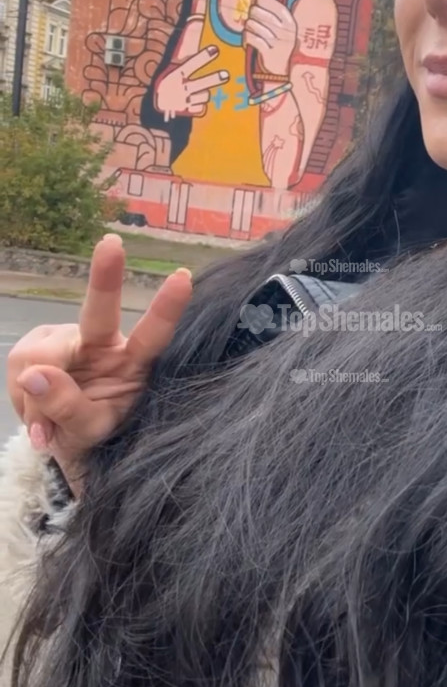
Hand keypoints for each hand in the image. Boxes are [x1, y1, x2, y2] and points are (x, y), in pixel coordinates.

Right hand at [7, 234, 192, 491]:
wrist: (60, 441)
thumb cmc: (90, 434)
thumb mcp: (85, 433)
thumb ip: (67, 407)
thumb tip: (36, 376)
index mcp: (133, 364)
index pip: (153, 335)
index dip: (167, 308)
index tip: (184, 278)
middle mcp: (103, 344)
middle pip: (99, 310)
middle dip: (105, 276)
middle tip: (112, 245)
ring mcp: (67, 342)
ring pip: (41, 358)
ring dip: (36, 399)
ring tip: (47, 425)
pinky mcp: (35, 349)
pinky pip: (22, 370)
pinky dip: (23, 400)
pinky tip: (35, 416)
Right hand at [154, 45, 228, 121]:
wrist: (158, 104)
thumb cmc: (170, 81)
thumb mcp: (174, 68)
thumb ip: (188, 56)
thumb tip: (196, 28)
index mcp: (176, 74)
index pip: (191, 64)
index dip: (203, 57)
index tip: (215, 49)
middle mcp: (181, 88)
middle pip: (200, 83)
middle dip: (214, 79)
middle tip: (226, 75)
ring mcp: (185, 100)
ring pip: (204, 96)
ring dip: (204, 93)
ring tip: (200, 91)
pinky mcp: (188, 111)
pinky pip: (201, 107)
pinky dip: (200, 104)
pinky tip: (194, 101)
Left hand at [244, 0, 297, 78]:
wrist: (281, 69)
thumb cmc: (277, 42)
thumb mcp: (280, 27)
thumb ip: (270, 11)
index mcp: (290, 22)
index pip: (274, 4)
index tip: (257, 0)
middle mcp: (285, 31)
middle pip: (260, 12)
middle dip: (252, 12)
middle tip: (252, 16)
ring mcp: (277, 42)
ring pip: (253, 24)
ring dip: (248, 25)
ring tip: (250, 29)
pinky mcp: (268, 53)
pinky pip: (250, 38)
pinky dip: (246, 37)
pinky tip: (248, 38)